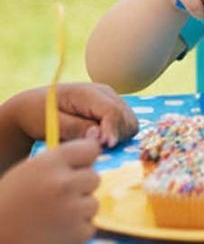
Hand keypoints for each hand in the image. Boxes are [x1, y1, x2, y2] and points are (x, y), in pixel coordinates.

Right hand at [0, 138, 100, 243]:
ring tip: (53, 219)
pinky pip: (89, 227)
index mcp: (52, 163)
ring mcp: (74, 209)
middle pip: (95, 178)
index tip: (77, 170)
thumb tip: (87, 159)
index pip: (91, 149)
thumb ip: (56, 163)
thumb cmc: (7, 206)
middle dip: (80, 188)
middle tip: (58, 200)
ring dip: (79, 211)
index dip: (84, 161)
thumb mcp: (26, 173)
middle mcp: (65, 183)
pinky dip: (76, 232)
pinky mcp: (77, 234)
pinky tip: (55, 234)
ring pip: (93, 203)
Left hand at [5, 83, 136, 149]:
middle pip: (125, 117)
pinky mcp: (111, 109)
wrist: (34, 105)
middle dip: (116, 135)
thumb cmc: (38, 113)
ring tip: (97, 147)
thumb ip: (75, 128)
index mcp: (89, 93)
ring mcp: (110, 100)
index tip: (106, 147)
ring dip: (118, 136)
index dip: (112, 130)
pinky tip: (100, 142)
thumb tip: (98, 137)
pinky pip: (124, 124)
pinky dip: (117, 135)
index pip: (112, 111)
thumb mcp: (51, 123)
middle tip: (98, 150)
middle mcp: (105, 93)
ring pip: (129, 121)